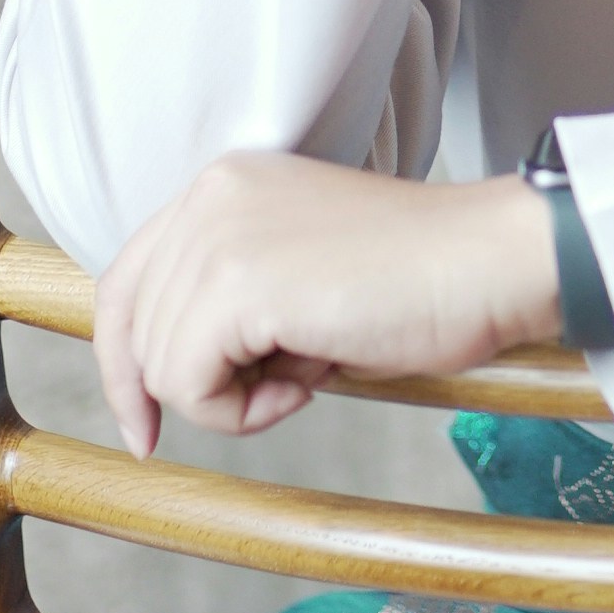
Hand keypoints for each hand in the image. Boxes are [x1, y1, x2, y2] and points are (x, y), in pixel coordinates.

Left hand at [92, 154, 563, 459]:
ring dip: (234, 398)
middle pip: (136, 331)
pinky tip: (308, 383)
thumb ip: (235, 299)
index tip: (147, 427)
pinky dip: (242, 412)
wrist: (487, 263)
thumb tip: (179, 372)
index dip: (127, 363)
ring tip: (311, 372)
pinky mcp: (237, 285)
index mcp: (222, 185)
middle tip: (285, 389)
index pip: (126, 281)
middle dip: (199, 387)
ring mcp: (217, 235)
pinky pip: (189, 387)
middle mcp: (207, 196)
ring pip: (161, 366)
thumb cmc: (419, 280)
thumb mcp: (301, 274)